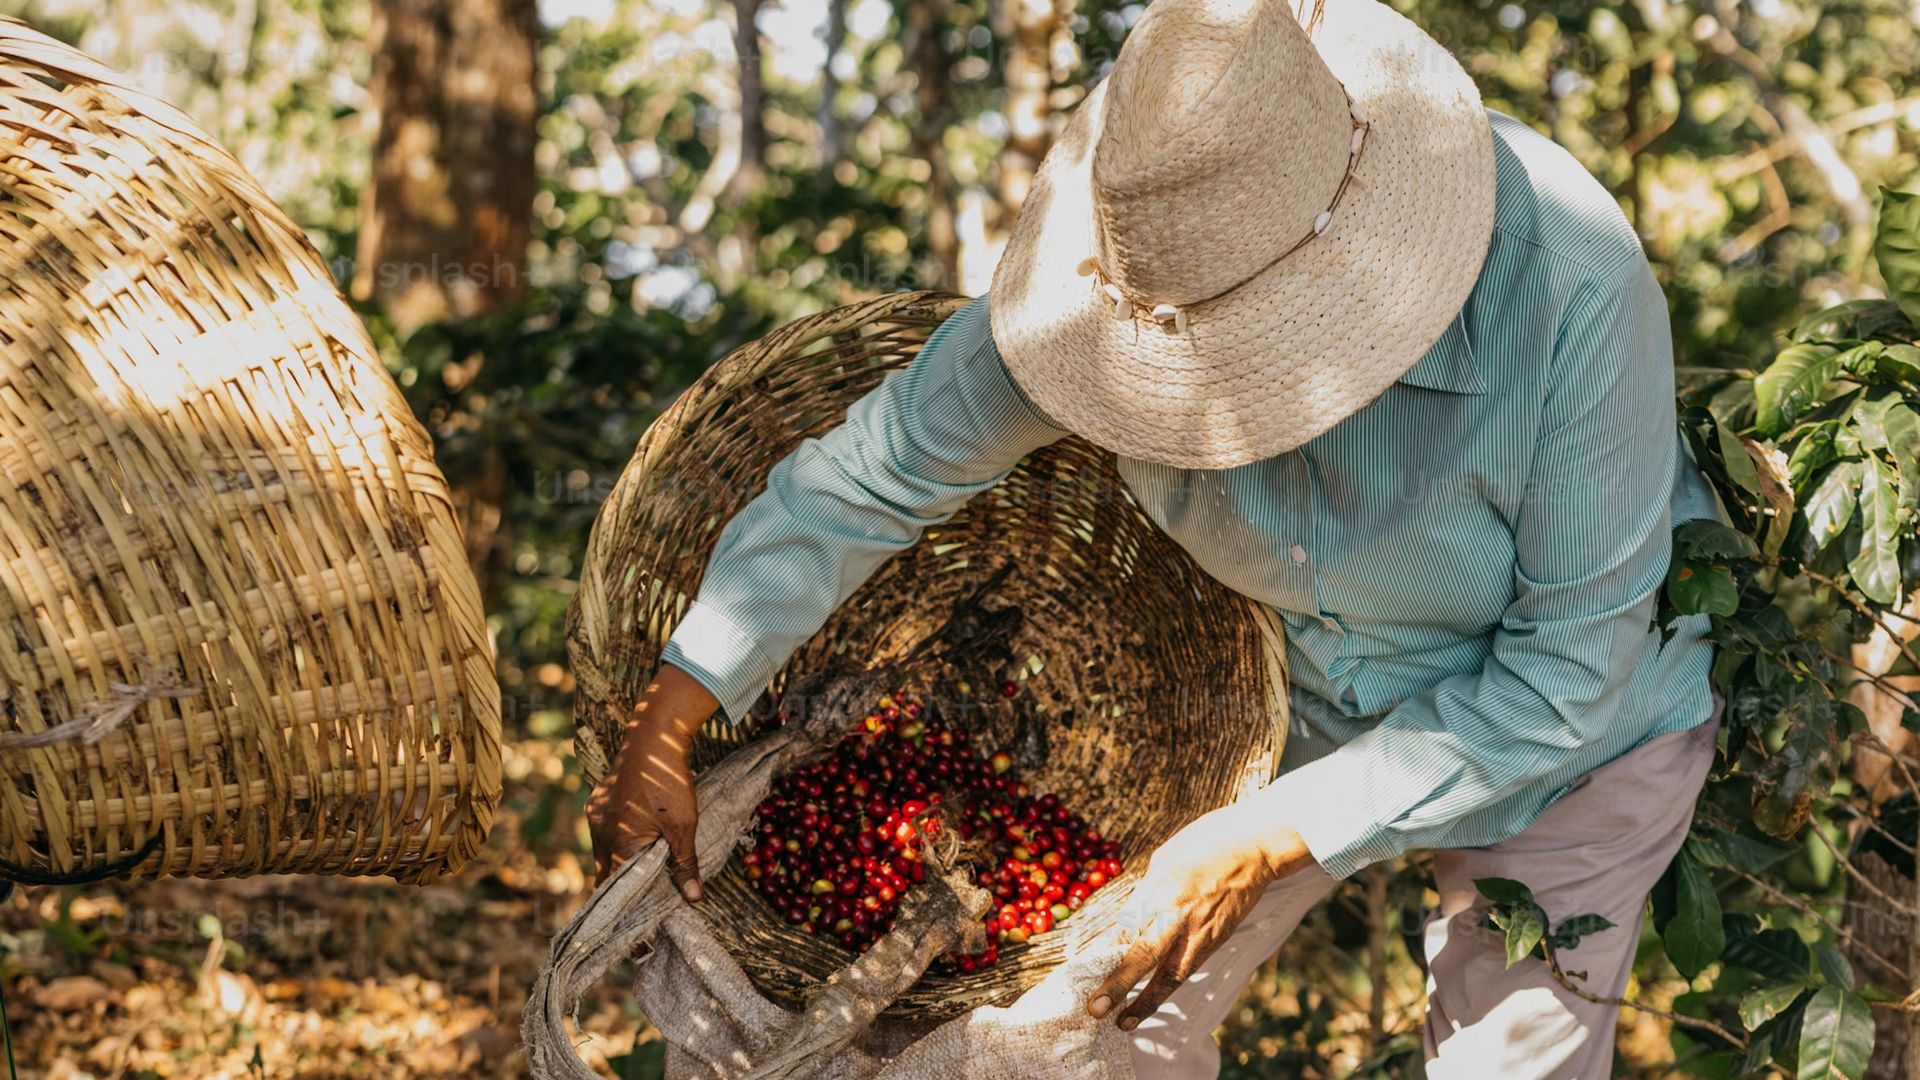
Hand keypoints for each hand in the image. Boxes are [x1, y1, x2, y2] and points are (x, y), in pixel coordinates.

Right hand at [585, 664, 718, 898]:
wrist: (653, 737)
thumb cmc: (669, 783)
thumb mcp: (683, 825)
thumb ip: (685, 863)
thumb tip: (693, 898)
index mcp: (616, 844)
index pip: (620, 891)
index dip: (631, 912)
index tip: (641, 932)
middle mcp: (598, 833)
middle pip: (608, 874)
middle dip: (623, 892)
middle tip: (641, 909)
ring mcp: (595, 816)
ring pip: (605, 853)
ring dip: (622, 865)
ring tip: (642, 878)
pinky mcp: (598, 803)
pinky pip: (605, 833)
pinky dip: (619, 844)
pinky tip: (636, 844)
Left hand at [1086, 802, 1315, 1029]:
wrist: (1255, 850)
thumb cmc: (1206, 844)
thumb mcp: (1164, 859)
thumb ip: (1146, 891)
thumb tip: (1129, 918)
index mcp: (1160, 887)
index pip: (1125, 928)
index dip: (1103, 952)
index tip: (1082, 971)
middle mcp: (1179, 913)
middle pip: (1144, 956)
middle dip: (1118, 985)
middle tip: (1095, 1009)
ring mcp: (1200, 930)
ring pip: (1170, 975)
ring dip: (1146, 1001)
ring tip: (1125, 1022)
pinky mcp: (1216, 940)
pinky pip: (1186, 968)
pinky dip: (1167, 987)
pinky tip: (1153, 1000)